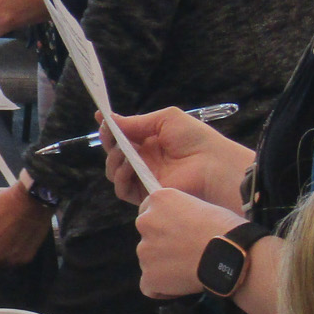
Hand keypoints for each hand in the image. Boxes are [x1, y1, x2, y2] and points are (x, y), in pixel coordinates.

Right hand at [105, 109, 253, 209]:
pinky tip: (128, 167)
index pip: (123, 137)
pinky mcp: (146, 195)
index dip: (111, 129)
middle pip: (114, 154)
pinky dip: (120, 178)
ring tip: (123, 153)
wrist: (211, 165)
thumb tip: (110, 119)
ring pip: (114, 172)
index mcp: (150, 142)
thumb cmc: (194, 139)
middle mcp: (144, 160)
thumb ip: (137, 122)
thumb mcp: (166, 119)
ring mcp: (144, 178)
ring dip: (113, 161)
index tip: (101, 118)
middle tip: (111, 136)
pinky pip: (123, 190)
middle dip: (109, 144)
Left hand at [134, 187, 244, 298]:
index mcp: (159, 199)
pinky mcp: (149, 276)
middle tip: (186, 252)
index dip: (165, 224)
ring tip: (189, 268)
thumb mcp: (200, 204)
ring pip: (148, 260)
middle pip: (147, 236)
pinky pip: (149, 285)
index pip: (149, 212)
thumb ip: (180, 213)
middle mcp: (145, 222)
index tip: (179, 232)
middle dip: (162, 244)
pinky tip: (181, 284)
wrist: (230, 254)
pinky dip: (161, 288)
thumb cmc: (225, 228)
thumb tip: (177, 226)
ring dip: (163, 265)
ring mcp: (144, 250)